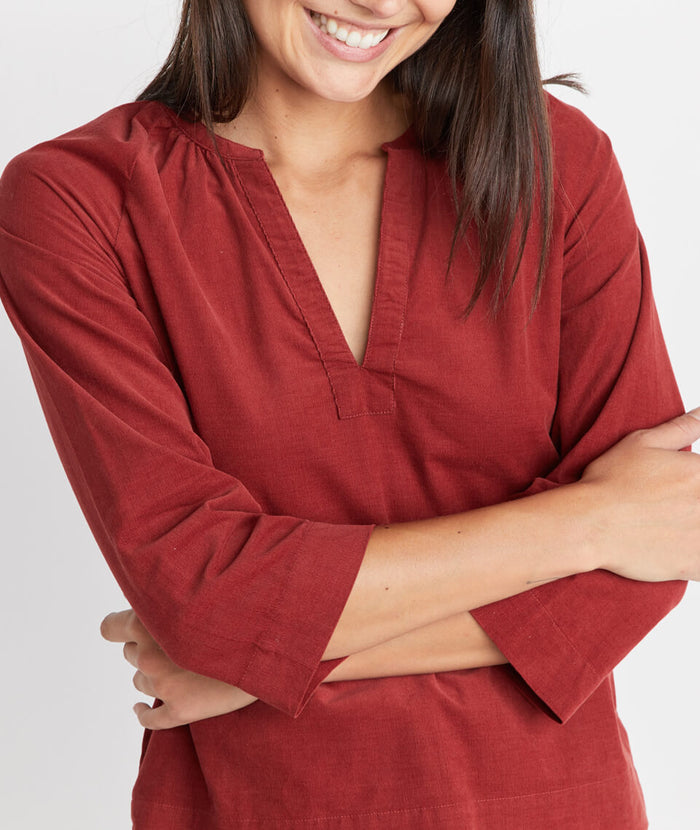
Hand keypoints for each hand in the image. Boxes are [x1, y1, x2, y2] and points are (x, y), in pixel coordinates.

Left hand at [100, 609, 256, 729]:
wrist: (268, 646)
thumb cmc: (237, 612)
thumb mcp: (200, 595)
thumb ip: (170, 597)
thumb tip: (149, 595)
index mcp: (149, 621)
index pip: (110, 627)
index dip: (119, 626)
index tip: (127, 626)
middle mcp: (150, 654)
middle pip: (130, 653)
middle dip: (146, 647)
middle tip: (172, 642)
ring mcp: (163, 685)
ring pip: (139, 681)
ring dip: (152, 674)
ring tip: (178, 665)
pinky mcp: (180, 711)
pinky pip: (148, 718)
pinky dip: (142, 712)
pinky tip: (139, 708)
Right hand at [580, 408, 699, 581]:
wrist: (588, 523)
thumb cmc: (609, 482)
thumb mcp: (642, 443)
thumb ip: (682, 427)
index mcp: (699, 472)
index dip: (694, 485)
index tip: (679, 493)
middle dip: (692, 507)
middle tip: (668, 510)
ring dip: (693, 530)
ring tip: (673, 528)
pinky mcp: (694, 564)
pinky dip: (694, 559)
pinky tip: (677, 551)